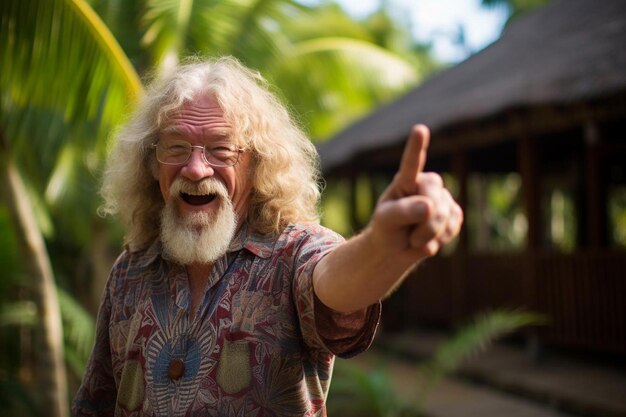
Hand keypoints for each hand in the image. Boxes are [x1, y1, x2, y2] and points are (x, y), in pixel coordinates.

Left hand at [369, 124, 462, 263]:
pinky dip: (440, 239)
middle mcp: (427, 184)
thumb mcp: (386, 220)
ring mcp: (443, 198)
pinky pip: (454, 226)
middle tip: (410, 235)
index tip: (419, 130)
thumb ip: (403, 212)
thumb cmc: (387, 228)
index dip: (417, 147)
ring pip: (445, 216)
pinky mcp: (454, 213)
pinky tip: (429, 239)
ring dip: (429, 235)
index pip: (412, 163)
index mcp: (406, 180)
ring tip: (415, 237)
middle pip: (435, 200)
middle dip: (424, 223)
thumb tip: (429, 206)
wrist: (396, 247)